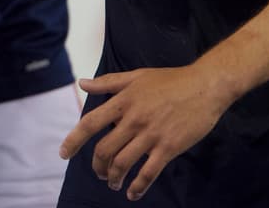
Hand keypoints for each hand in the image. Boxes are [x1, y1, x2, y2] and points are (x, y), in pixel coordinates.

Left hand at [60, 65, 232, 201]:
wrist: (204, 87)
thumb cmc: (170, 80)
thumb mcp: (135, 76)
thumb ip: (107, 83)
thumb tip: (82, 84)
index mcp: (122, 102)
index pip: (90, 123)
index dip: (74, 139)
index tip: (64, 153)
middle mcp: (132, 120)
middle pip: (104, 149)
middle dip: (97, 166)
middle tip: (98, 173)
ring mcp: (150, 135)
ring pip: (123, 163)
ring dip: (114, 177)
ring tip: (112, 183)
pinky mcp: (169, 148)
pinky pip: (149, 172)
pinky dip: (138, 186)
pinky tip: (133, 193)